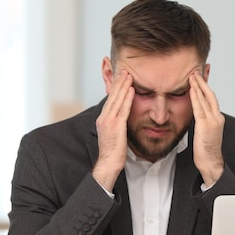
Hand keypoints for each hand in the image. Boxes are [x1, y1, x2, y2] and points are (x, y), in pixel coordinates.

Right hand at [92, 70, 134, 190]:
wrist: (108, 164)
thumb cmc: (113, 153)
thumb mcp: (114, 136)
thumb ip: (117, 125)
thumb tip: (123, 120)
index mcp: (102, 119)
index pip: (110, 100)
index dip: (115, 88)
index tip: (120, 78)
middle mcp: (104, 118)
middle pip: (112, 96)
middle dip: (118, 82)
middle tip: (124, 70)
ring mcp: (109, 121)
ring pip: (117, 99)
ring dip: (123, 86)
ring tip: (129, 75)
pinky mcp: (116, 126)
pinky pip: (123, 108)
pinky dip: (127, 98)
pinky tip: (132, 89)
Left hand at [189, 71, 224, 187]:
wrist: (211, 162)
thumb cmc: (206, 150)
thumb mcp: (204, 132)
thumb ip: (202, 121)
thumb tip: (195, 114)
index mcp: (217, 118)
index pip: (211, 98)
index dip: (206, 86)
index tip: (201, 75)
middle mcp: (217, 117)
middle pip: (210, 94)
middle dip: (203, 82)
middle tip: (196, 70)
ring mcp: (213, 121)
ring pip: (205, 99)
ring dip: (198, 86)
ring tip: (192, 75)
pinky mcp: (206, 126)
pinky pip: (199, 108)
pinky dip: (195, 97)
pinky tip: (191, 89)